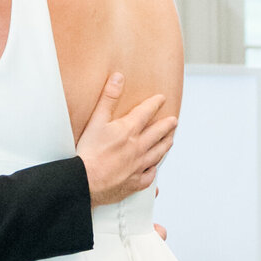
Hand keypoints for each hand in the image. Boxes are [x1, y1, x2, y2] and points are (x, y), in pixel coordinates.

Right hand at [76, 73, 177, 205]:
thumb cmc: (89, 153)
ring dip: (165, 145)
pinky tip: (154, 169)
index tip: (162, 99)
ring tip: (170, 140)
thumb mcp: (96, 120)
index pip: (146, 112)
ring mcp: (138, 166)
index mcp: (129, 131)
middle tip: (174, 121)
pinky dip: (153, 171)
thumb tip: (119, 78)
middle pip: (158, 133)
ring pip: (157, 153)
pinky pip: (149, 176)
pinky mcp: (135, 182)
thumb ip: (108, 98)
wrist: (86, 181)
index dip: (155, 104)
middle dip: (167, 125)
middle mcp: (138, 147)